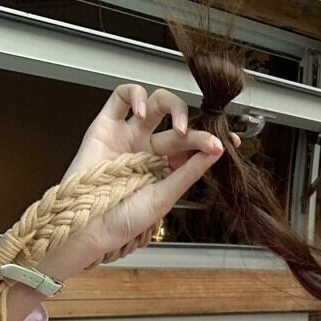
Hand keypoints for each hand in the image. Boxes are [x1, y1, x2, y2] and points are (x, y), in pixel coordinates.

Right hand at [38, 84, 240, 279]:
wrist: (89, 224)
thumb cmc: (124, 219)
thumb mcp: (165, 196)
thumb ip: (190, 171)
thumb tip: (217, 150)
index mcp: (166, 169)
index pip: (194, 146)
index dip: (211, 139)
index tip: (231, 141)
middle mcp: (149, 149)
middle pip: (178, 124)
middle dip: (192, 127)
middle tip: (193, 137)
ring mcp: (128, 135)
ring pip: (156, 103)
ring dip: (172, 107)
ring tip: (176, 129)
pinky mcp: (106, 125)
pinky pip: (121, 97)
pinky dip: (136, 96)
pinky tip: (143, 112)